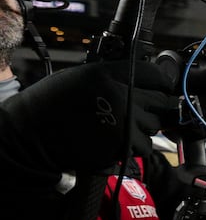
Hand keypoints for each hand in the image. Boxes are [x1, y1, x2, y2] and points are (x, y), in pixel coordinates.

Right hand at [0, 60, 178, 170]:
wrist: (30, 135)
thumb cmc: (52, 105)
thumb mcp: (80, 78)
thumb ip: (112, 78)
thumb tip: (143, 81)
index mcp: (106, 73)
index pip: (154, 74)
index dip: (161, 82)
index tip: (161, 87)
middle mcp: (119, 94)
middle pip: (160, 100)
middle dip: (152, 106)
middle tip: (136, 111)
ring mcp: (123, 120)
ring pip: (155, 124)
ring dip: (143, 128)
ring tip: (120, 127)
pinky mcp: (123, 144)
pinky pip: (145, 145)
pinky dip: (136, 146)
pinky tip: (118, 141)